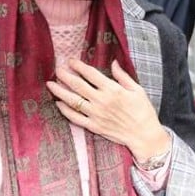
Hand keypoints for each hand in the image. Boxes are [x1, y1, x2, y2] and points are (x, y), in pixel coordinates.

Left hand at [46, 59, 170, 161]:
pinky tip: (58, 104)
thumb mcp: (137, 89)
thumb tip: (113, 62)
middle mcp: (101, 101)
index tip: (71, 61)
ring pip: (73, 101)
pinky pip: (75, 118)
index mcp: (112, 89)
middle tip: (57, 69)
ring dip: (60, 91)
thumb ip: (122, 76)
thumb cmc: (143, 110)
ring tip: (50, 84)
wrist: (143, 134)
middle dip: (65, 76)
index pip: (91, 74)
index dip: (79, 66)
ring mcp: (96, 114)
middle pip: (78, 85)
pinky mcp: (94, 126)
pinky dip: (65, 111)